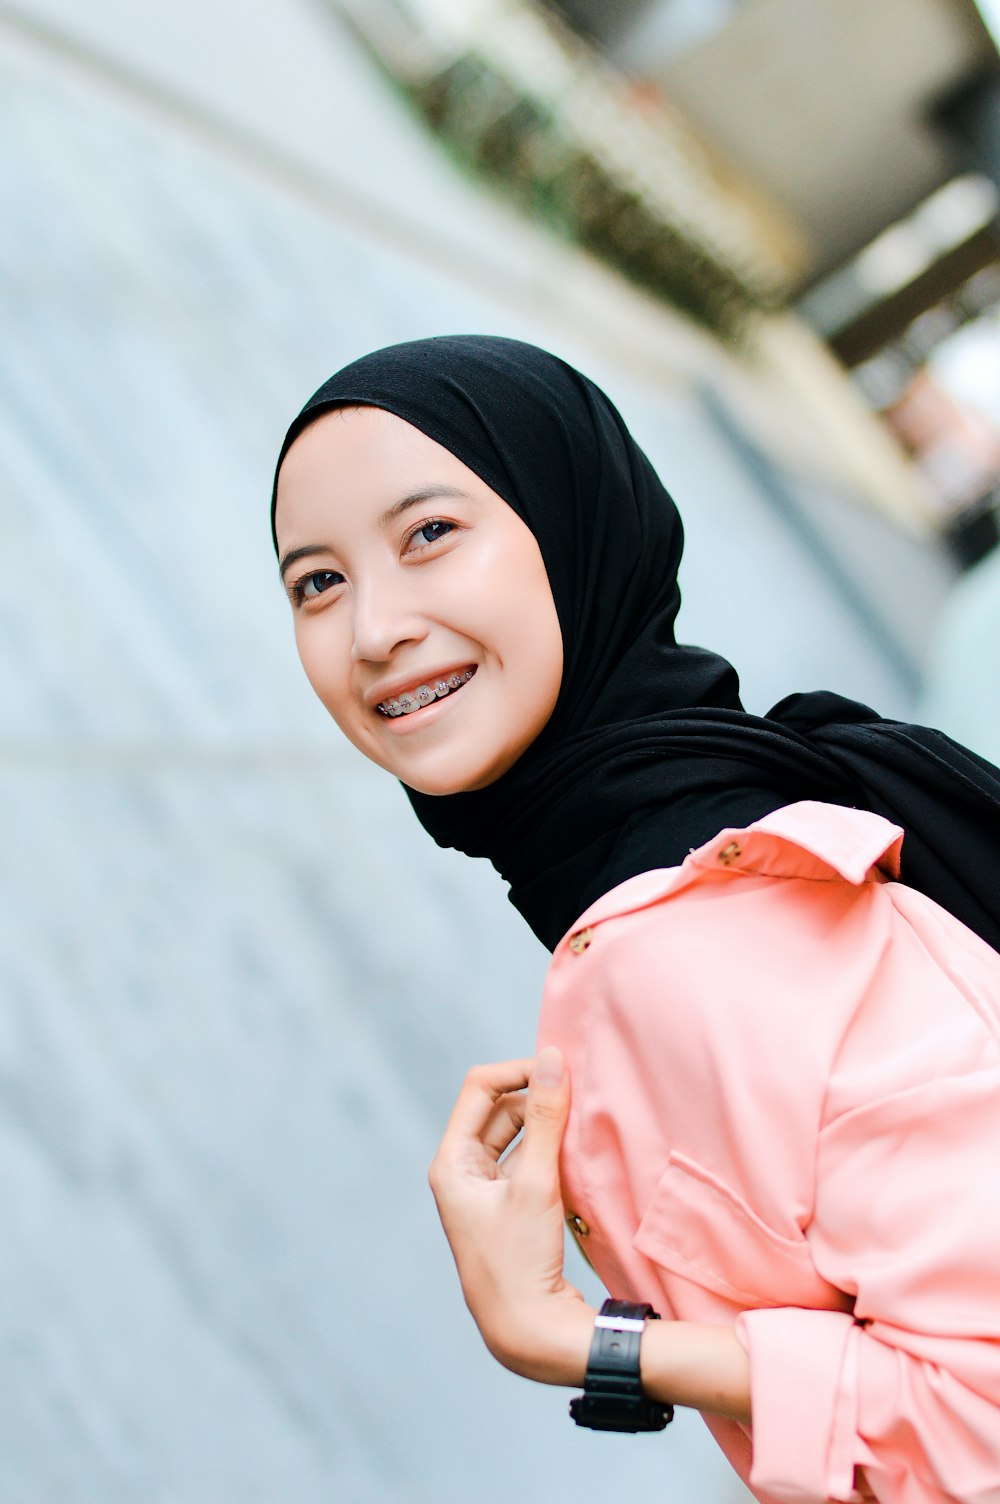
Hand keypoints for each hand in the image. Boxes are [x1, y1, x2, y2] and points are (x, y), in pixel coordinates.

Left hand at [428, 1047, 593, 1384]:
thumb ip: (546, 1117)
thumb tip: (553, 1058)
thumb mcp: (535, 1183)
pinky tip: (577, 1151)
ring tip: (581, 1117)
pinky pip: (526, 1162)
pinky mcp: (507, 1211)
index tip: (559, 1069)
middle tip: (578, 1090)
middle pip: (498, 1110)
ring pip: (515, 1136)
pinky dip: (549, 1150)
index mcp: (451, 1162)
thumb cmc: (521, 1260)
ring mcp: (484, 1193)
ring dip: (545, 1124)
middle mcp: (461, 1173)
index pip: (480, 1088)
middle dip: (535, 1096)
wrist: (528, 1336)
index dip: (518, 1070)